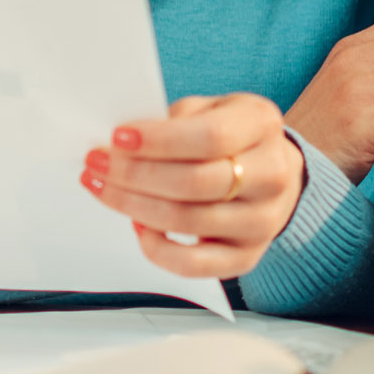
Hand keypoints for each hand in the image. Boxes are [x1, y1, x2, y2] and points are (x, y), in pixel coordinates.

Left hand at [81, 93, 303, 280]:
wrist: (274, 170)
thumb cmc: (234, 136)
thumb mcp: (212, 108)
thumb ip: (176, 120)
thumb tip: (124, 143)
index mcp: (262, 126)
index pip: (210, 137)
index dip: (159, 141)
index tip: (119, 138)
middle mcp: (272, 175)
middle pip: (195, 182)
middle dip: (135, 174)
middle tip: (99, 164)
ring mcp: (262, 220)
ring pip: (187, 221)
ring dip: (133, 206)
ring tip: (105, 189)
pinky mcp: (246, 256)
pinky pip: (192, 265)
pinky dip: (155, 247)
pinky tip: (138, 224)